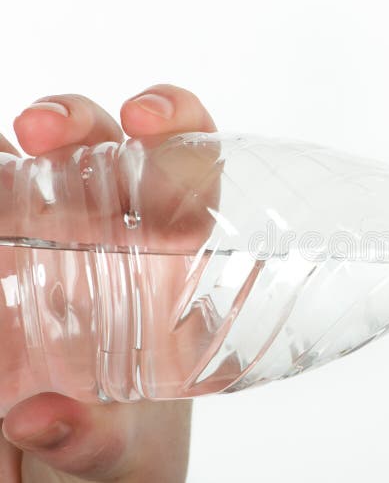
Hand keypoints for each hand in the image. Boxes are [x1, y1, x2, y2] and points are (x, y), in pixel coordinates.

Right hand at [0, 84, 215, 482]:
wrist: (73, 461)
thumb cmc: (125, 438)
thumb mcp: (118, 448)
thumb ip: (91, 437)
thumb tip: (41, 417)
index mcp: (173, 260)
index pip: (190, 167)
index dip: (177, 123)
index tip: (148, 121)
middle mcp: (110, 233)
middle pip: (99, 146)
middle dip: (72, 120)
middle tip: (42, 133)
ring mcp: (44, 235)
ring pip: (24, 165)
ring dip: (4, 155)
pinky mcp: (1, 247)